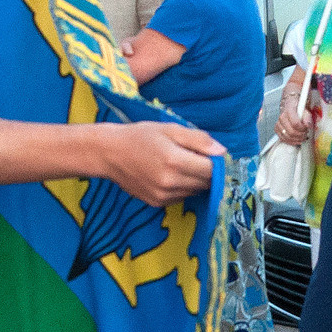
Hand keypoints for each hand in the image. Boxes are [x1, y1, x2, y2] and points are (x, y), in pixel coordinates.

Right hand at [96, 122, 221, 204]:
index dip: (219, 163)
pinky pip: (182, 197)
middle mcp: (171, 182)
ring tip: (183, 164)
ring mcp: (164, 196)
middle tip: (199, 158)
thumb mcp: (171, 129)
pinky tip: (172, 174)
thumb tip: (222, 152)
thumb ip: (199, 140)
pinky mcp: (158, 203)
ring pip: (196, 191)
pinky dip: (184, 187)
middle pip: (206, 183)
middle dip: (209, 172)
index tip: (216, 155)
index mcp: (175, 161)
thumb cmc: (140, 136)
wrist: (109, 153)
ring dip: (197, 180)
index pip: (212, 170)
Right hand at [275, 97, 313, 145]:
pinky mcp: (276, 129)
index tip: (307, 128)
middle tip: (306, 134)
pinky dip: (291, 142)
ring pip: (287, 137)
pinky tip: (297, 140)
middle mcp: (282, 117)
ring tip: (302, 137)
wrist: (290, 106)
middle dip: (300, 135)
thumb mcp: (305, 111)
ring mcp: (278, 124)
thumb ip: (307, 118)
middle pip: (291, 132)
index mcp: (289, 110)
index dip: (302, 129)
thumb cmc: (298, 109)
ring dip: (296, 139)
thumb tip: (307, 126)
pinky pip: (283, 139)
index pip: (295, 124)